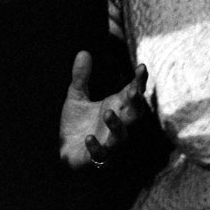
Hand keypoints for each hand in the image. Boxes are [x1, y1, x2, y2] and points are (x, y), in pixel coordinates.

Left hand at [59, 52, 146, 169]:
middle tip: (134, 91)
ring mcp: (109, 142)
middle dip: (136, 104)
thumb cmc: (78, 124)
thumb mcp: (77, 97)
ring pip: (120, 136)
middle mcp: (118, 125)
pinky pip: (101, 155)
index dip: (139, 81)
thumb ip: (81, 77)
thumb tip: (83, 51)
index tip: (142, 67)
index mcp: (116, 108)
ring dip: (117, 125)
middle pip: (134, 114)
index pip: (132, 93)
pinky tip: (89, 138)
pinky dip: (96, 147)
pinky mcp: (98, 158)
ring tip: (108, 113)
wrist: (67, 152)